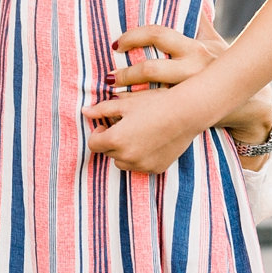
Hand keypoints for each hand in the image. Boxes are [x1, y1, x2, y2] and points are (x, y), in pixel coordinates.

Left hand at [82, 84, 204, 173]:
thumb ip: (101, 110)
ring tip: (136, 135)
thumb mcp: (124, 104)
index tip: (107, 125)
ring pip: (122, 163)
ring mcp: (142, 165)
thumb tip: (85, 112)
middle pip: (108, 153)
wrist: (186, 113)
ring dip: (124, 152)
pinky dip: (140, 158)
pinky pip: (140, 167)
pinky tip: (150, 142)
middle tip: (124, 127)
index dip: (98, 133)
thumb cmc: (154, 104)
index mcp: (115, 140)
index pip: (93, 144)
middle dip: (111, 141)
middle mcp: (127, 157)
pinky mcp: (157, 168)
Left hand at [85, 24, 271, 171]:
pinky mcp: (190, 114)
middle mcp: (193, 70)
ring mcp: (192, 93)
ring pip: (152, 96)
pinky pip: (158, 115)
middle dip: (127, 73)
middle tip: (110, 77)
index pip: (157, 34)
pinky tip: (124, 115)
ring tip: (112, 95)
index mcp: (195, 48)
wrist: (249, 102)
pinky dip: (139, 115)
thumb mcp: (215, 41)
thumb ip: (201, 22)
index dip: (134, 36)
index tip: (117, 44)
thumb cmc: (223, 65)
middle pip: (151, 69)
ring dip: (128, 97)